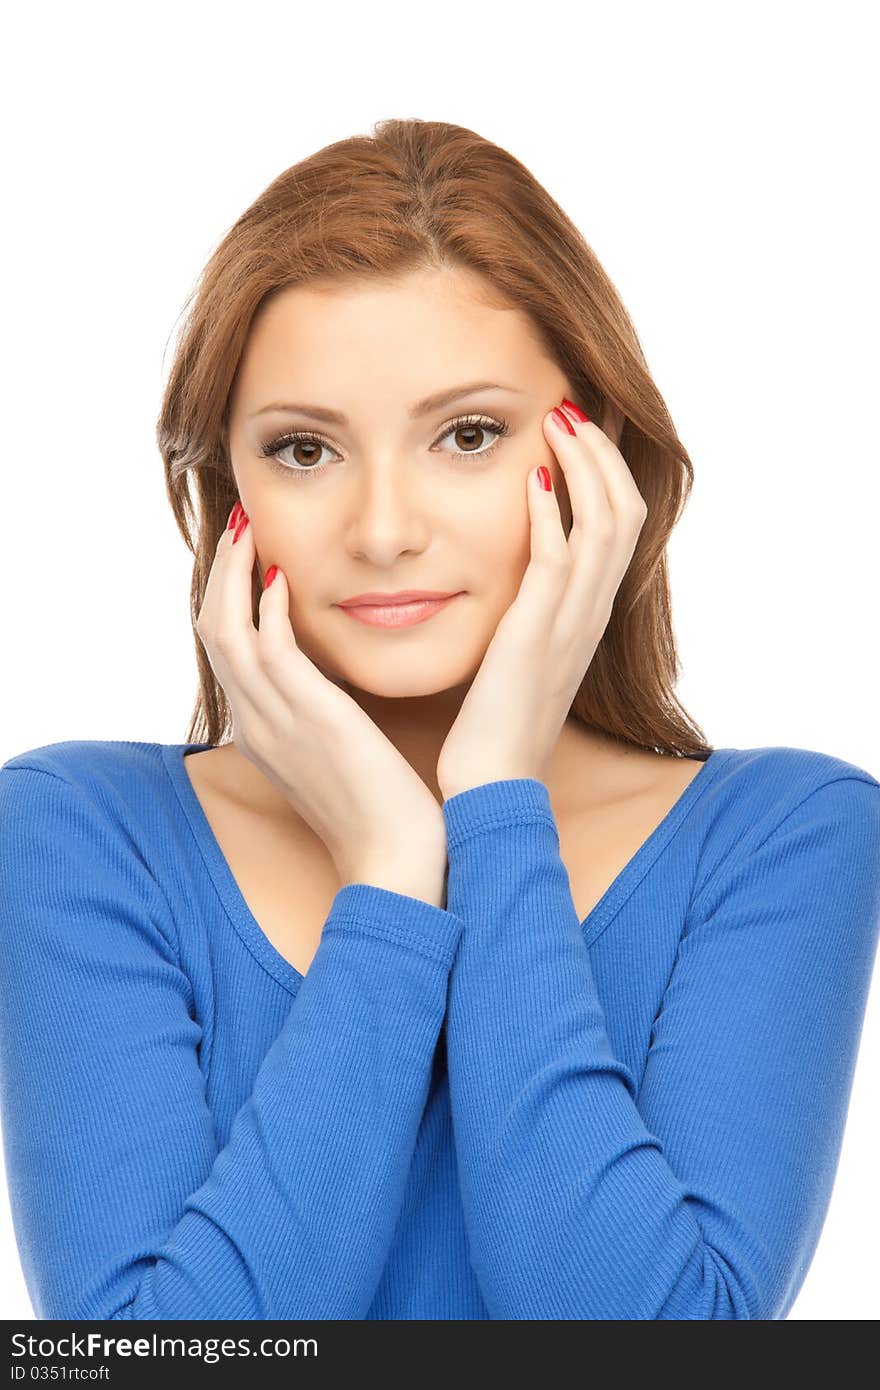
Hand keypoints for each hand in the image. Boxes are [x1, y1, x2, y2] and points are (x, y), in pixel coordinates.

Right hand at [196, 504, 446, 895]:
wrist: (396, 860)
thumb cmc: (379, 811)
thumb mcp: (337, 756)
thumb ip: (321, 716)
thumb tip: (332, 683)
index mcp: (259, 732)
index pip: (222, 650)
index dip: (225, 596)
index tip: (245, 556)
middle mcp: (255, 723)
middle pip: (210, 629)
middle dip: (219, 572)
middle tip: (238, 527)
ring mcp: (275, 721)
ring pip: (225, 629)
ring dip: (233, 573)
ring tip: (248, 530)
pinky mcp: (310, 717)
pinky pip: (269, 647)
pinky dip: (268, 607)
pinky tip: (284, 576)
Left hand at [436, 401, 647, 798]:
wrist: (492, 783)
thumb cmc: (497, 725)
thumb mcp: (523, 658)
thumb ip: (529, 614)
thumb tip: (516, 582)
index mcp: (588, 615)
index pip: (620, 525)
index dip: (606, 472)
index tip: (576, 430)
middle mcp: (591, 612)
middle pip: (626, 511)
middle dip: (601, 452)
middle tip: (571, 406)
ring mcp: (570, 622)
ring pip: (605, 524)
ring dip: (584, 465)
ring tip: (559, 420)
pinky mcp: (536, 634)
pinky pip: (558, 559)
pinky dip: (552, 512)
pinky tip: (534, 476)